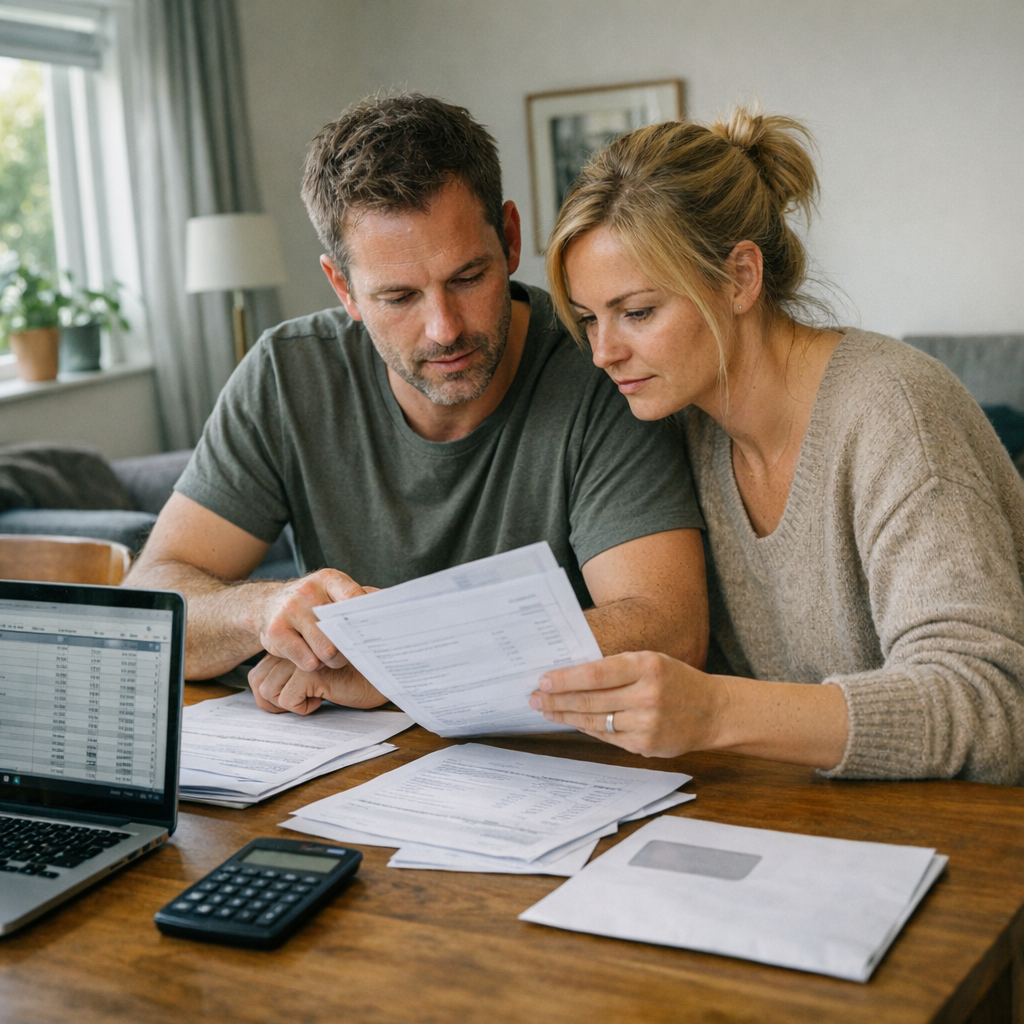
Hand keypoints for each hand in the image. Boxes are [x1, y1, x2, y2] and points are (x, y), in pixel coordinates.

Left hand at [248, 654, 386, 714]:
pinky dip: (303, 708)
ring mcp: (302, 659)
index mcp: (292, 645)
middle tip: (301, 703)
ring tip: (313, 698)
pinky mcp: (311, 673)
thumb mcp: (315, 673)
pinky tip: (323, 699)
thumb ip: (292, 673)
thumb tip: (265, 693)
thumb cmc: (351, 674)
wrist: (382, 674)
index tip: (292, 699)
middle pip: (259, 683)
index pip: (258, 674)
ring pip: (270, 692)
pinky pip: (288, 700)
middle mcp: (294, 648)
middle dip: (275, 703)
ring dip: (289, 704)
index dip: (270, 694)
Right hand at [258, 569, 369, 672]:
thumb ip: (361, 598)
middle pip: (341, 633)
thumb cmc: (311, 603)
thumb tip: (393, 605)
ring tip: (329, 654)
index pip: (354, 597)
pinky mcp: (275, 630)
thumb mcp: (333, 592)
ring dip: (330, 660)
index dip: (365, 619)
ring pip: (326, 651)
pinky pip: (307, 661)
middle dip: (348, 649)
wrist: (266, 604)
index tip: (376, 632)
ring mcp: (290, 610)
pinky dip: (312, 664)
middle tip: (349, 652)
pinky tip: (309, 655)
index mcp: (328, 579)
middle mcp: (308, 591)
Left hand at [528, 651, 724, 757]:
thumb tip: (570, 675)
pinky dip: (586, 727)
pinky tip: (572, 720)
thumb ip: (616, 667)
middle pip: (590, 700)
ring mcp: (646, 724)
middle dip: (556, 699)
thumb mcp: (650, 661)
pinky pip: (607, 736)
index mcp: (646, 666)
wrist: (713, 711)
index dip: (565, 679)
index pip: (596, 674)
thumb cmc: (675, 680)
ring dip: (565, 715)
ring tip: (545, 710)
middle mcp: (647, 695)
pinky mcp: (645, 745)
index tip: (543, 681)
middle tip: (534, 698)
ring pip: (594, 720)